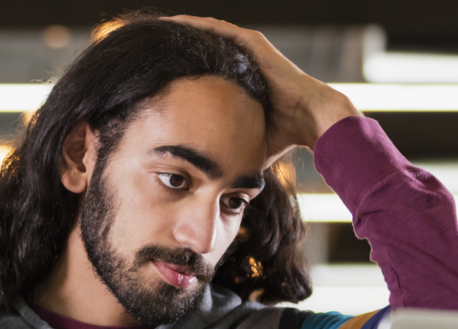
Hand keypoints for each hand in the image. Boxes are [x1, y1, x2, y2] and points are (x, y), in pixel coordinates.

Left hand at [164, 16, 360, 164]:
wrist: (311, 120)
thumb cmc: (282, 135)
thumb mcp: (243, 140)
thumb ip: (225, 148)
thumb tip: (206, 175)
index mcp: (239, 82)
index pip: (203, 72)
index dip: (180, 71)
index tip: (154, 74)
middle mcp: (242, 63)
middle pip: (201, 50)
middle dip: (175, 47)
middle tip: (146, 48)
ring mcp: (247, 51)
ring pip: (206, 35)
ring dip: (180, 31)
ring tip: (154, 30)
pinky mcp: (252, 44)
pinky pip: (217, 30)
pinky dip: (194, 25)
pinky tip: (173, 23)